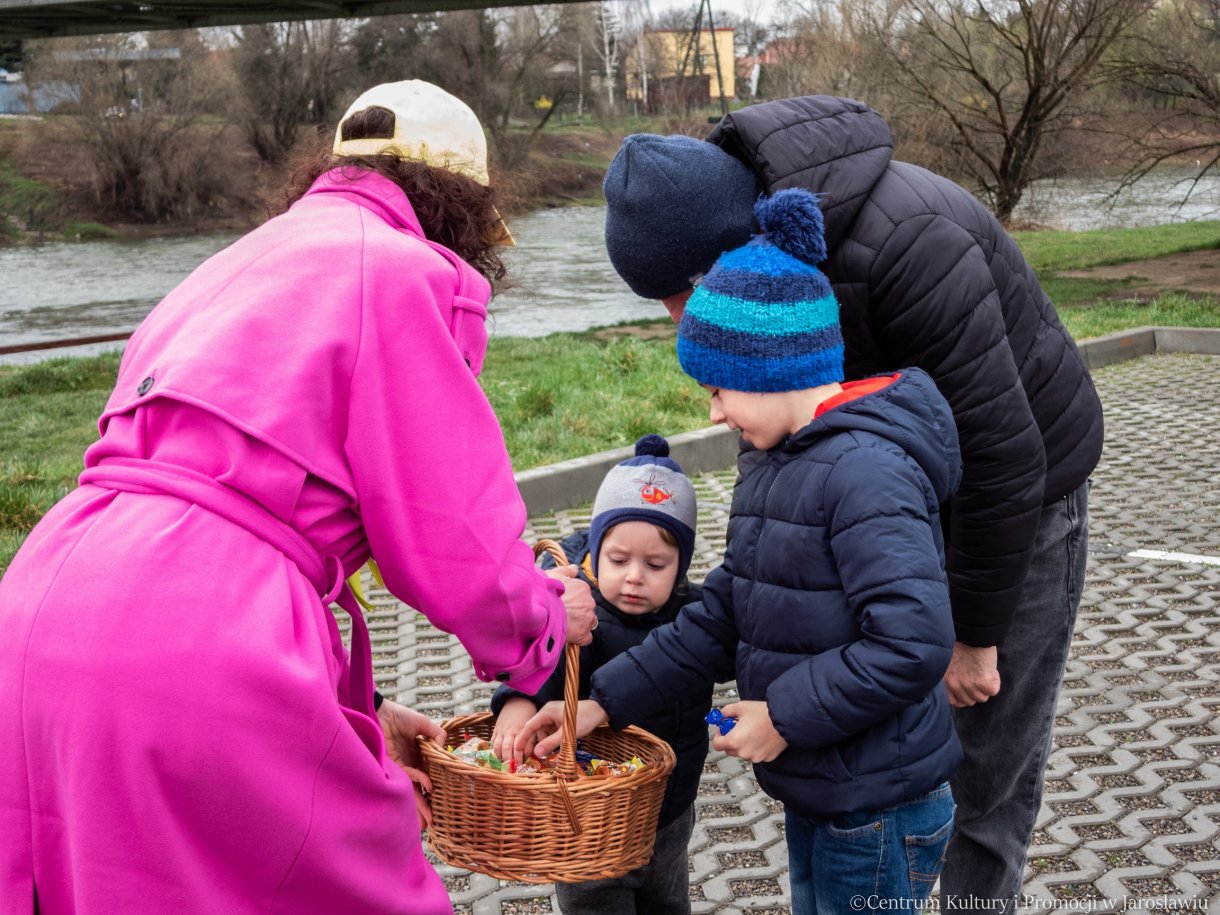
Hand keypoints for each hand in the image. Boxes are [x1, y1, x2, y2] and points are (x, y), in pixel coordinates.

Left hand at [378, 699, 445, 827]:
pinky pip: (409, 774)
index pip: (427, 778)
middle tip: (432, 823)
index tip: (442, 802)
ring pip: (412, 790)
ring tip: (426, 823)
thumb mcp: (422, 723)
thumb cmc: (398, 716)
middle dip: (424, 807)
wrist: (378, 712)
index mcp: (416, 758)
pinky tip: (428, 787)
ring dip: (419, 805)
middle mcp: (409, 766)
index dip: (433, 791)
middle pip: (418, 790)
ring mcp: (401, 767)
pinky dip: (419, 780)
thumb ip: (435, 733)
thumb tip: (444, 746)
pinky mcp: (393, 765)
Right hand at [491, 697, 537, 763]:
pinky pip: (493, 742)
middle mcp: (509, 731)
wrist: (518, 701)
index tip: (520, 766)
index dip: (519, 758)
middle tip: (511, 770)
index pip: (519, 747)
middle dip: (508, 761)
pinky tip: (498, 757)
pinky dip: (495, 750)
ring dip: (500, 757)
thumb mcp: (534, 726)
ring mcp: (501, 730)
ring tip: (504, 765)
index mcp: (521, 730)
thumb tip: (529, 756)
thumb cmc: (529, 716)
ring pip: (497, 747)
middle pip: (506, 748)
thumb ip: (531, 741)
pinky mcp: (496, 729)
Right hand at [515, 699, 607, 759]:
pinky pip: (550, 732)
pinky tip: (554, 749)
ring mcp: (553, 717)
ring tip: (545, 755)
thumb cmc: (584, 719)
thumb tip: (536, 753)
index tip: (516, 750)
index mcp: (546, 712)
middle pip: (535, 730)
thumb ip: (550, 743)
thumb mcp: (566, 734)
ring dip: (544, 744)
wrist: (598, 711)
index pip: (529, 726)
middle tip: (530, 759)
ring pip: (543, 733)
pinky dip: (550, 741)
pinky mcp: (558, 721)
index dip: (521, 739)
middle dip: (533, 744)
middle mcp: (547, 713)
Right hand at [545, 566, 596, 644]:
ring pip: (589, 622)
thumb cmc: (545, 591)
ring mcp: (587, 618)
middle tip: (564, 614)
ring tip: (566, 625)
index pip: (584, 596)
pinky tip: (570, 636)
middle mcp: (589, 602)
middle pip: (588, 608)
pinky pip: (587, 638)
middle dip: (579, 612)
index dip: (575, 601)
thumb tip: (575, 569)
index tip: (565, 604)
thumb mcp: (553, 574)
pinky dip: (580, 638)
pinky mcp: (583, 634)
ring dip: (581, 624)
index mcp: (583, 588)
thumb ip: (566, 571)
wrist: (541, 609)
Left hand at [712, 700, 787, 762]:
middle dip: (731, 740)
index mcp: (734, 741)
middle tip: (738, 729)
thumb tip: (721, 715)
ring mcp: (756, 757)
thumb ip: (726, 712)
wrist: (785, 719)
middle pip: (730, 750)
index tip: (723, 730)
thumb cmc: (763, 713)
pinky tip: (762, 737)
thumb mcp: (741, 707)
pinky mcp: (767, 758)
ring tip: (753, 731)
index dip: (718, 736)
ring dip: (744, 745)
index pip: (717, 745)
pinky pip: (757, 754)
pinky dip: (757, 748)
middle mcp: (743, 752)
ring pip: (744, 753)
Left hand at [943, 642, 1000, 707]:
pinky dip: (995, 682)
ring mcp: (970, 686)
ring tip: (984, 671)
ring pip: (982, 698)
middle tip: (978, 677)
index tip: (969, 690)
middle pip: (970, 701)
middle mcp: (956, 686)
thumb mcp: (951, 664)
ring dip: (985, 687)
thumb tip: (962, 687)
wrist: (974, 636)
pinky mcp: (984, 684)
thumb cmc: (963, 645)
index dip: (963, 697)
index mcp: (947, 680)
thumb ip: (955, 677)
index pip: (955, 702)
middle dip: (976, 691)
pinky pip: (992, 691)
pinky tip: (990, 670)